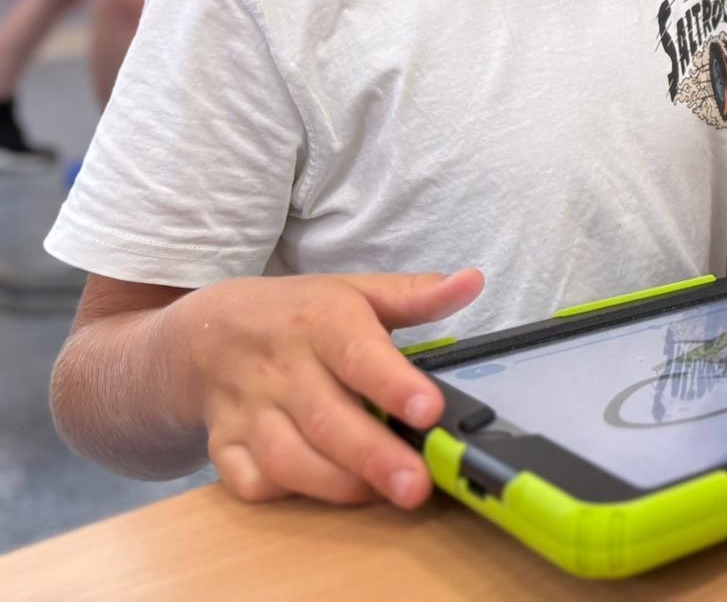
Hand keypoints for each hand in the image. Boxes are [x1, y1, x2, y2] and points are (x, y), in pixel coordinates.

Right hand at [174, 268, 483, 506]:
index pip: (359, 354)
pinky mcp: (225, 446)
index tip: (430, 409)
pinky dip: (286, 495)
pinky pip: (250, 482)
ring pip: (287, 458)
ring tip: (386, 495)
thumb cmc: (298, 314)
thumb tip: (472, 282)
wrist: (204, 334)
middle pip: (326, 418)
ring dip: (337, 483)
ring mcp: (248, 412)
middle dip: (374, 456)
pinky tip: (329, 494)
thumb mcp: (355, 291)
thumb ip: (415, 295)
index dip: (393, 384)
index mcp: (320, 321)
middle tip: (418, 484)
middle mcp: (281, 368)